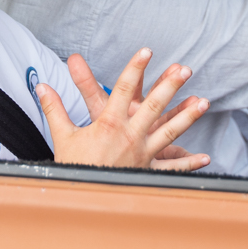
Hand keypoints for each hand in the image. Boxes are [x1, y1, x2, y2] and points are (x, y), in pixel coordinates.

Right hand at [34, 49, 211, 170]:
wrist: (83, 197)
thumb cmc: (73, 167)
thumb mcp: (62, 136)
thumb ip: (54, 108)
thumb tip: (41, 86)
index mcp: (109, 124)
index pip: (123, 89)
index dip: (135, 68)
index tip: (146, 51)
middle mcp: (130, 136)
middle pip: (154, 106)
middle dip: (170, 86)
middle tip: (185, 70)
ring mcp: (143, 153)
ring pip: (170, 131)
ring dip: (187, 116)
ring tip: (204, 102)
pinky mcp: (148, 171)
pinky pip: (172, 167)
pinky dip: (189, 163)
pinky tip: (206, 157)